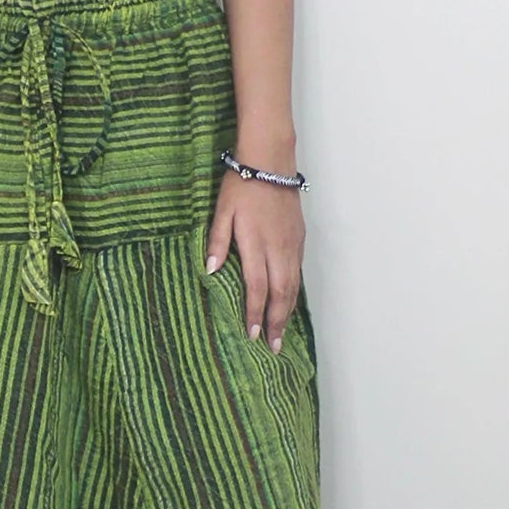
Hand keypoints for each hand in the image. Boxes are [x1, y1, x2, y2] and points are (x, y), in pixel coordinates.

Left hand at [204, 168, 304, 351]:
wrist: (271, 161)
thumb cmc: (241, 184)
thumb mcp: (221, 212)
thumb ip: (216, 242)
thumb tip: (209, 272)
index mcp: (256, 243)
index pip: (257, 287)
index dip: (255, 313)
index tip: (253, 336)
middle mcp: (278, 248)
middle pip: (281, 293)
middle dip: (277, 322)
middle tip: (274, 347)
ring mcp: (292, 244)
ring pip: (293, 285)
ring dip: (288, 311)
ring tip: (283, 333)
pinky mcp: (299, 238)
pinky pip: (298, 272)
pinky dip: (294, 292)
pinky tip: (289, 302)